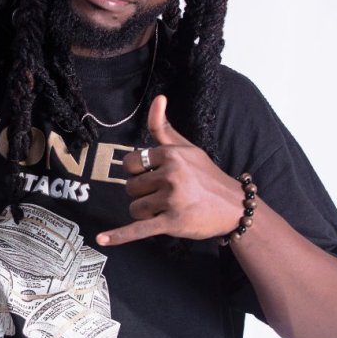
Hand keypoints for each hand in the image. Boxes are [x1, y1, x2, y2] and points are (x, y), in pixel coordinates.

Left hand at [96, 95, 245, 245]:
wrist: (234, 207)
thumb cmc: (206, 177)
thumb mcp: (187, 148)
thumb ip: (164, 127)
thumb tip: (158, 98)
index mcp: (171, 155)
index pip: (130, 163)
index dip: (138, 173)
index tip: (154, 177)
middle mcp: (171, 174)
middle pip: (131, 187)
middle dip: (143, 194)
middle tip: (166, 195)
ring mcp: (172, 199)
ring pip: (135, 208)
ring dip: (146, 212)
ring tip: (168, 209)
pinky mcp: (172, 222)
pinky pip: (138, 229)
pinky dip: (120, 236)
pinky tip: (102, 239)